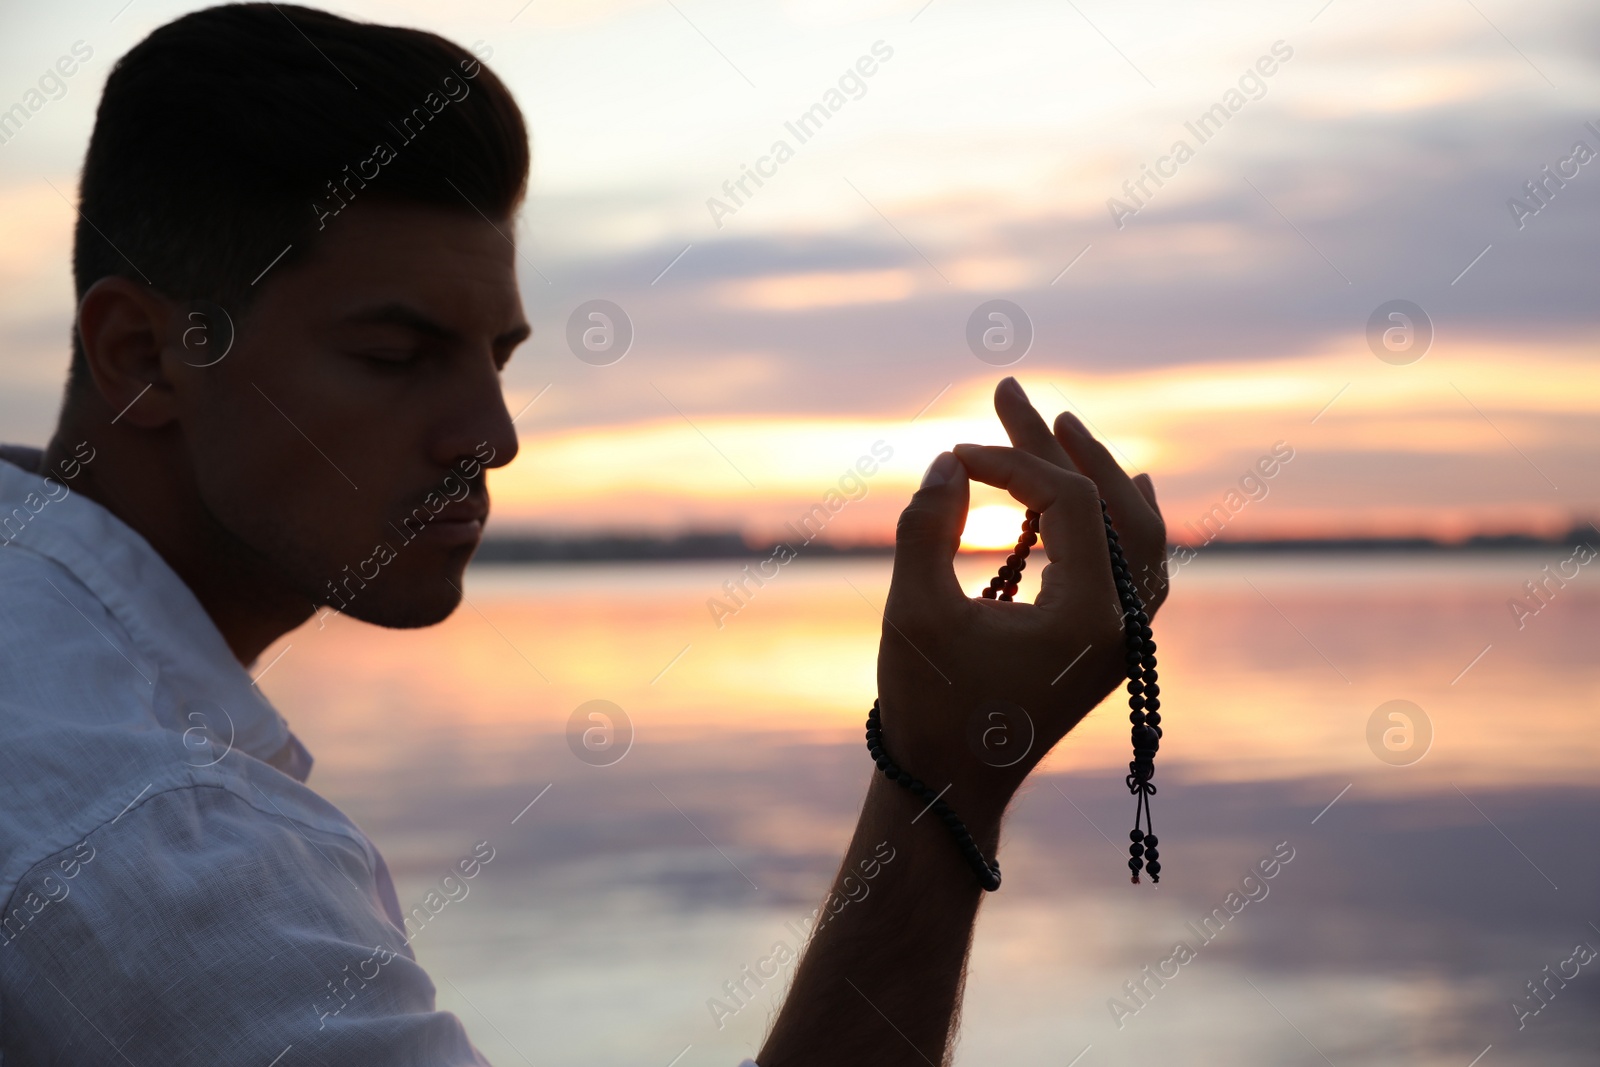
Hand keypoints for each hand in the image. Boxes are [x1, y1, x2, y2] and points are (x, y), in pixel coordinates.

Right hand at [874, 377, 1168, 824]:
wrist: (951, 792)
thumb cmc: (930, 707)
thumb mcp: (916, 611)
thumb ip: (928, 526)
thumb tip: (949, 461)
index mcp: (1093, 616)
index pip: (1072, 503)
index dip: (1015, 462)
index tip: (955, 454)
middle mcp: (1126, 624)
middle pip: (1117, 505)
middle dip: (1060, 445)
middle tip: (1011, 390)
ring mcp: (1126, 638)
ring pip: (1139, 535)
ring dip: (1099, 476)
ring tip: (1068, 426)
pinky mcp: (1108, 648)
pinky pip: (1138, 567)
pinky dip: (1124, 521)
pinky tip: (1125, 489)